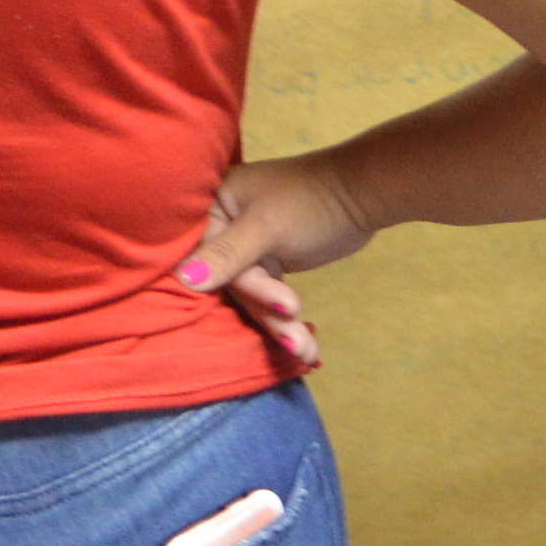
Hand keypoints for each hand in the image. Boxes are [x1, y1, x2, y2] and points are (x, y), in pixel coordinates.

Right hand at [183, 154, 376, 370]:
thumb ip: (226, 254)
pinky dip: (286, 317)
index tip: (277, 305)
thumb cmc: (310, 201)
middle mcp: (225, 227)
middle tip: (295, 338)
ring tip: (305, 350)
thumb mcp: (266, 227)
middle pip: (233, 282)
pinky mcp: (269, 262)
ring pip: (253, 294)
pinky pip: (268, 296)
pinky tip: (307, 347)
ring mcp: (248, 247)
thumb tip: (183, 278)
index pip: (209, 257)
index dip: (240, 285)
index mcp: (216, 206)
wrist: (362, 195)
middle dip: (267, 311)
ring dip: (280, 323)